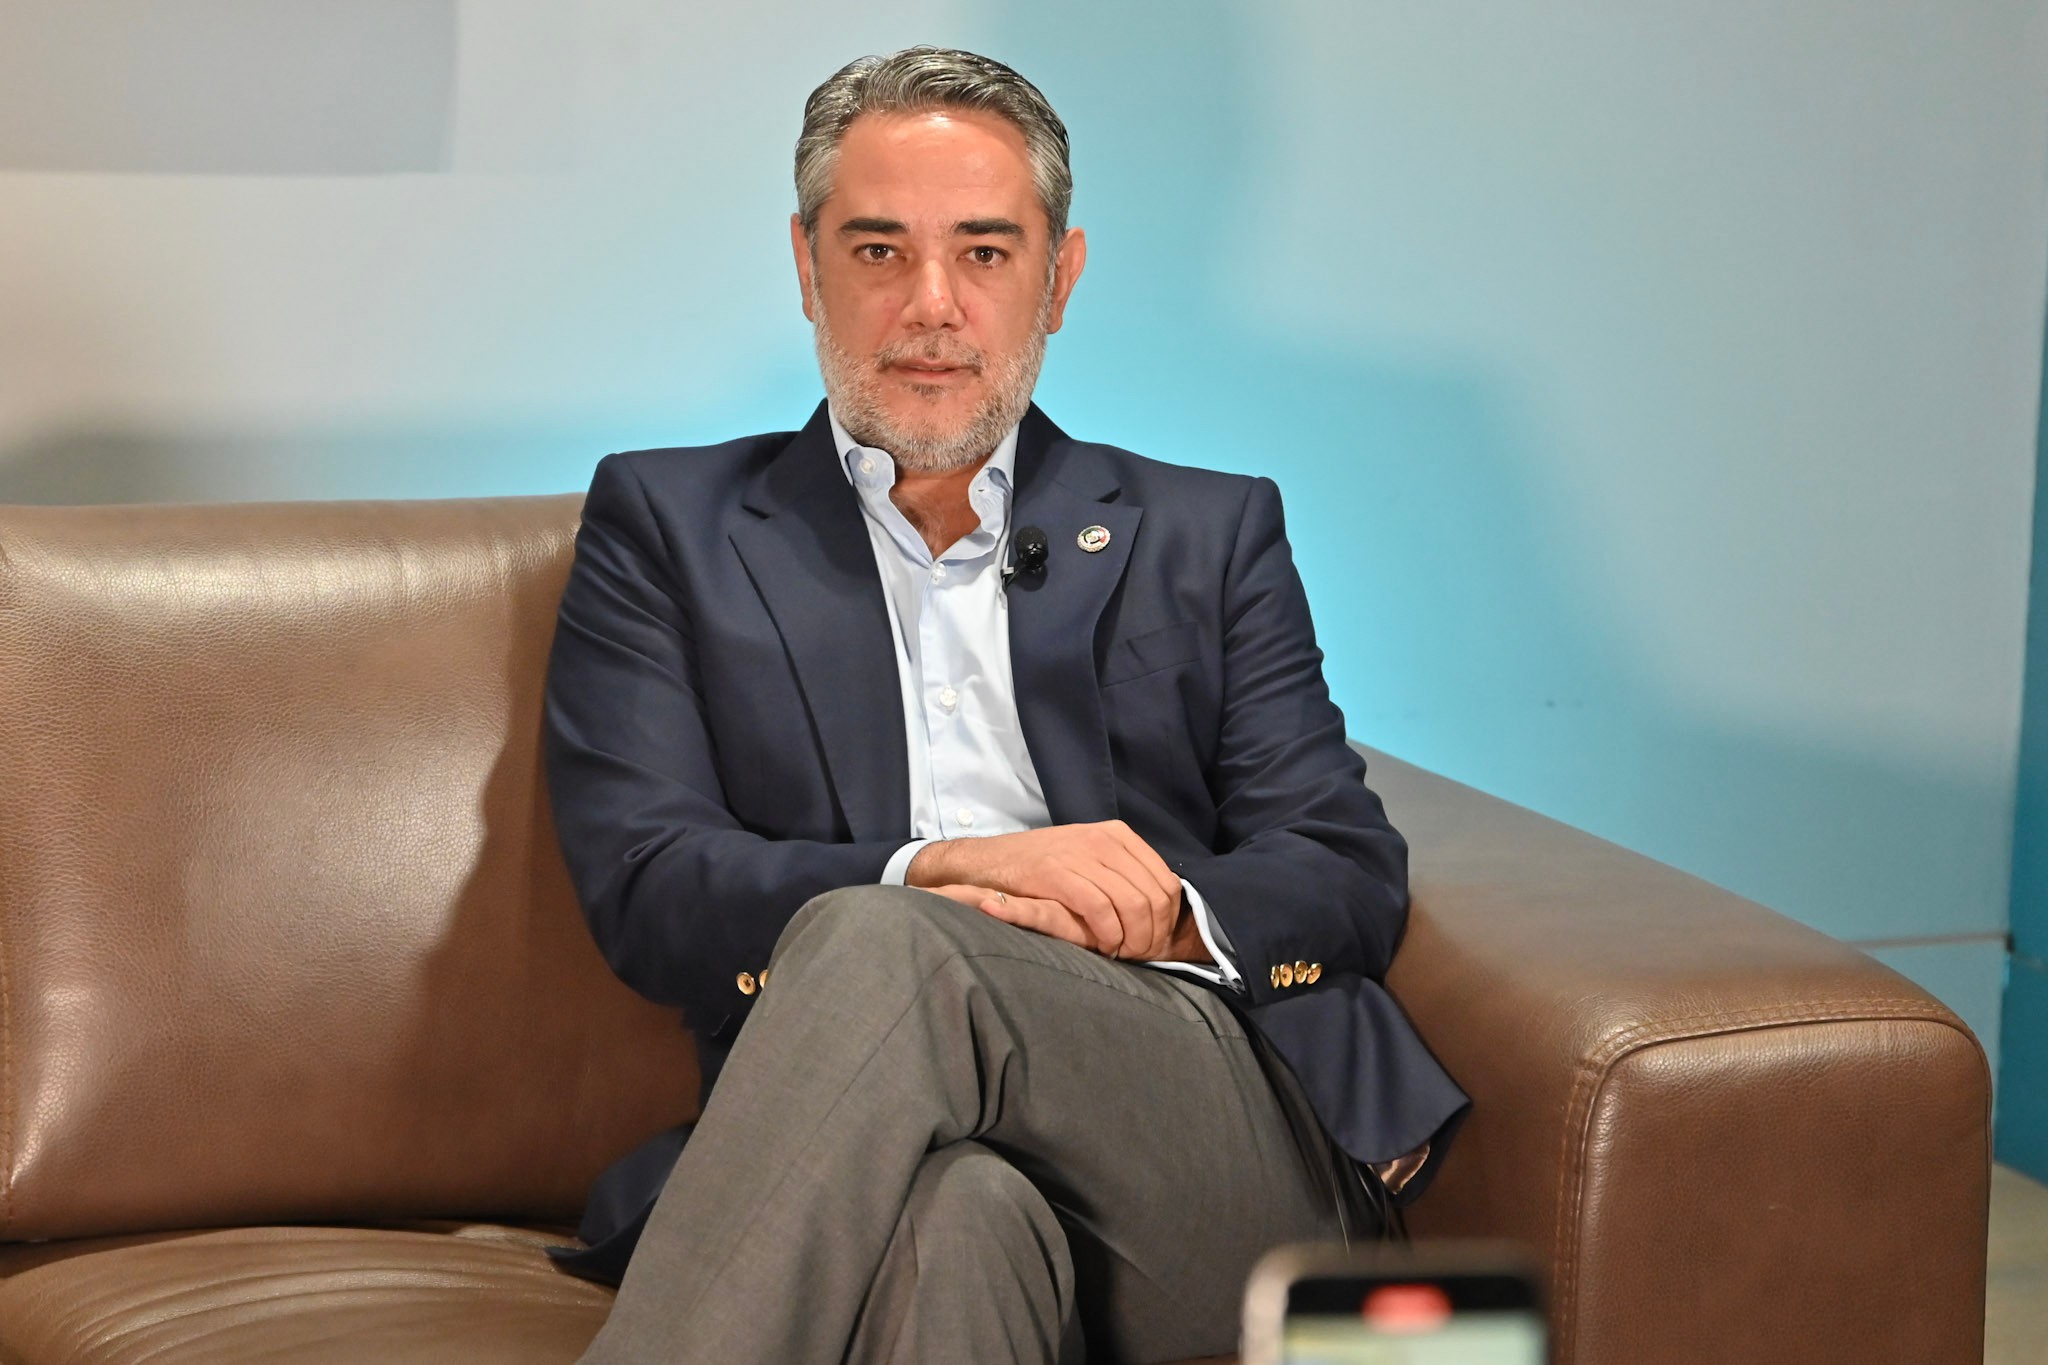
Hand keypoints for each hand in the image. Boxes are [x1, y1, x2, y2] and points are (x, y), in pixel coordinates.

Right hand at [907, 822, 1185, 959]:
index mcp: (1118, 835)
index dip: (1167, 920)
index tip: (1155, 942)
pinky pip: (1100, 909)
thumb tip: (1161, 907)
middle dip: (1152, 934)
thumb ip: (1122, 874)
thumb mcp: (1088, 858)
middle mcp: (1104, 839)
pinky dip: (1108, 934)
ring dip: (1132, 939)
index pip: (1166, 882)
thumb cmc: (1040, 868)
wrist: (986, 862)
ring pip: (1133, 904)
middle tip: (1138, 955)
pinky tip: (1102, 946)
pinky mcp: (1056, 872)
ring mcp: (1080, 853)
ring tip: (1120, 954)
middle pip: (1154, 897)